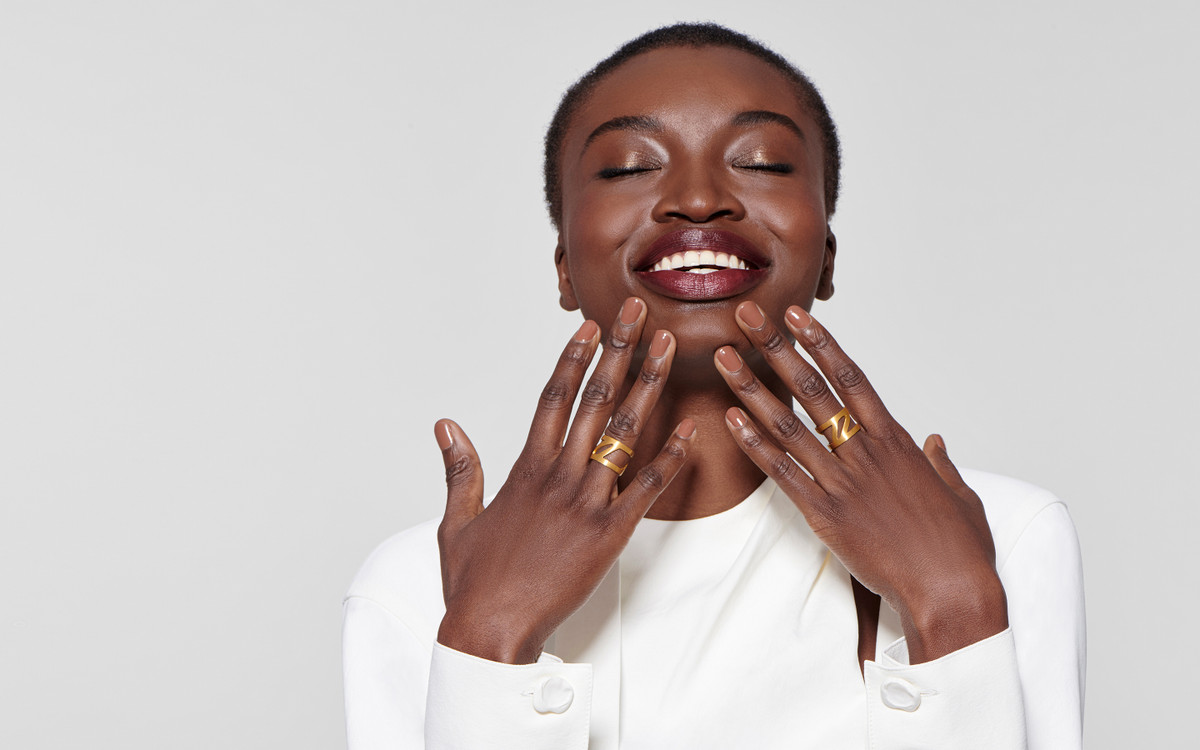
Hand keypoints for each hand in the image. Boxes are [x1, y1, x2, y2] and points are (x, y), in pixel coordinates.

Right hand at [434, 297, 694, 663]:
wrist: (490, 628)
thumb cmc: (473, 580)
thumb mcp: (456, 520)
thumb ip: (458, 468)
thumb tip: (446, 425)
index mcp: (524, 468)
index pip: (553, 397)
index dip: (574, 357)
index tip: (592, 327)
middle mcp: (557, 475)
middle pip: (594, 399)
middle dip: (620, 351)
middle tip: (642, 314)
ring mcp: (585, 501)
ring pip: (622, 431)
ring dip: (648, 385)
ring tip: (669, 348)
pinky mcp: (608, 533)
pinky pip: (646, 487)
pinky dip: (670, 457)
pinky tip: (690, 429)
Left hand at [714, 301, 1006, 662]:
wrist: (953, 590)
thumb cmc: (960, 548)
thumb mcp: (960, 495)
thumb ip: (942, 462)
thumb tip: (936, 441)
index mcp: (896, 441)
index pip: (851, 377)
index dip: (820, 342)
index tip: (796, 315)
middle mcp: (865, 452)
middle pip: (812, 388)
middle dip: (775, 348)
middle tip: (746, 316)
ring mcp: (842, 481)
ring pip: (788, 424)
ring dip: (751, 388)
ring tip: (723, 358)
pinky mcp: (825, 514)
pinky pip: (781, 472)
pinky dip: (753, 444)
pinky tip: (730, 420)